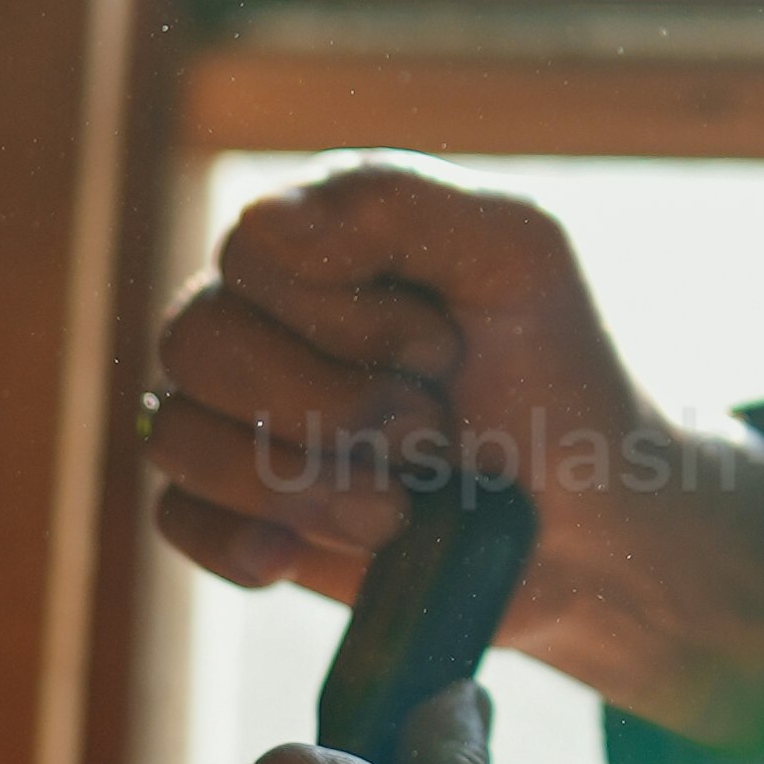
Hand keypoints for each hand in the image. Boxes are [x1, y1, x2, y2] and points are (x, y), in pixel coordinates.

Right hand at [146, 163, 763, 745]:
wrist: (589, 527)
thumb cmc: (558, 377)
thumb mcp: (517, 257)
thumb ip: (399, 205)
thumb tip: (265, 223)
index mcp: (319, 238)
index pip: (251, 251)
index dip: (341, 316)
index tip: (443, 353)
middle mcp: (259, 315)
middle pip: (199, 342)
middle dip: (327, 409)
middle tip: (428, 439)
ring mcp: (238, 414)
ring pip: (180, 434)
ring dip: (299, 485)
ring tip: (398, 512)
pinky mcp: (238, 510)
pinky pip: (175, 518)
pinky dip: (239, 540)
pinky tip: (298, 558)